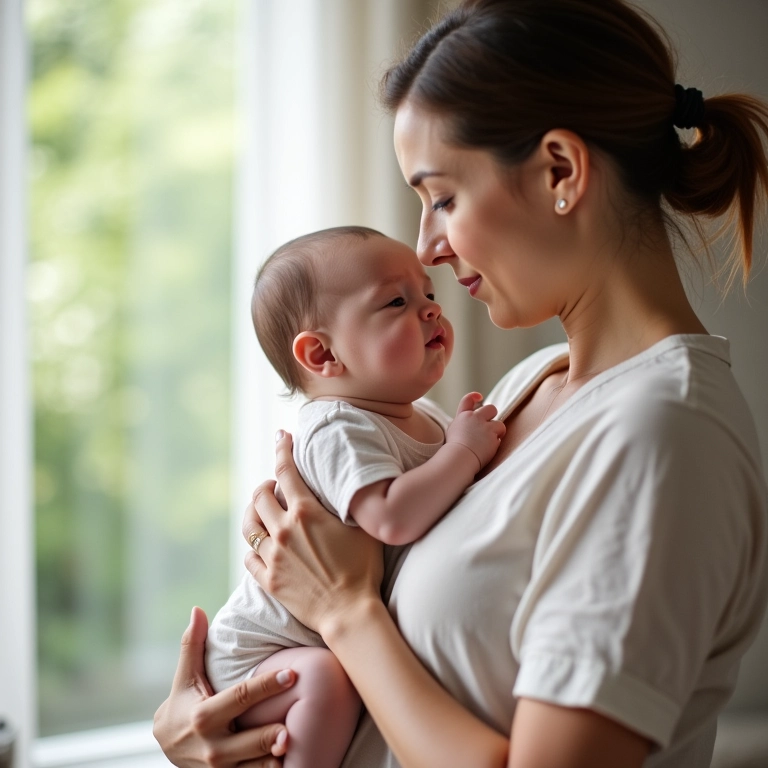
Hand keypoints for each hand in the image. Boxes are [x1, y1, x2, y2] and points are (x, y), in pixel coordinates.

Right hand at [153, 606, 294, 766]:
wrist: (167, 747)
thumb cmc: (182, 704)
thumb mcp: (185, 677)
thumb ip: (193, 645)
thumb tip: (197, 609)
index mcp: (204, 716)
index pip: (241, 698)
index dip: (267, 686)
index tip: (292, 674)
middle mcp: (212, 746)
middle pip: (250, 740)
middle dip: (272, 735)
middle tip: (294, 723)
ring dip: (275, 759)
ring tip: (297, 745)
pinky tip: (291, 763)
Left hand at [243, 431, 383, 637]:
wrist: (350, 612)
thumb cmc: (363, 568)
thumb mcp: (360, 527)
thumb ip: (345, 503)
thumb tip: (344, 483)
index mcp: (305, 512)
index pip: (286, 470)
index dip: (282, 449)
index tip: (281, 437)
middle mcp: (283, 530)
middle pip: (259, 496)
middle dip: (266, 485)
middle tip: (274, 485)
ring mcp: (273, 556)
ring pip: (249, 526)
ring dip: (253, 513)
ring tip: (262, 512)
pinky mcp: (269, 580)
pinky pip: (249, 556)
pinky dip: (253, 547)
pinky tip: (260, 546)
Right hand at [446, 392, 505, 470]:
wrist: (458, 458)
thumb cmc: (453, 450)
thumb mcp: (453, 432)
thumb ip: (462, 425)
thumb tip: (469, 426)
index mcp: (462, 416)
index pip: (468, 399)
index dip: (475, 396)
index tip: (480, 397)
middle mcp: (474, 417)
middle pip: (490, 408)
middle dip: (493, 417)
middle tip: (489, 427)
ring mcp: (484, 425)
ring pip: (499, 423)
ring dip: (497, 432)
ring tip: (489, 443)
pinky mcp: (493, 434)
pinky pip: (500, 436)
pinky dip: (496, 442)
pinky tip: (488, 449)